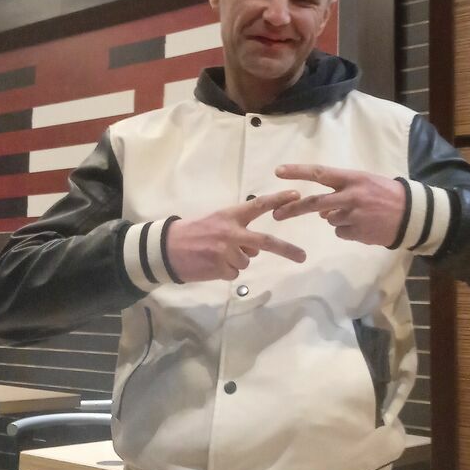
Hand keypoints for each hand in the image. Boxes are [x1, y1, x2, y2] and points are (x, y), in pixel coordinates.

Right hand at [166, 190, 306, 281]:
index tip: (296, 195)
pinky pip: (234, 274)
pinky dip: (226, 272)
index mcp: (230, 216)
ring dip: (236, 261)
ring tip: (215, 255)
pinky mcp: (219, 267)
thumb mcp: (216, 222)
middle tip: (303, 257)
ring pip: (246, 261)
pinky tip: (211, 264)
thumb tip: (256, 248)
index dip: (278, 200)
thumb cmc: (193, 233)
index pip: (258, 205)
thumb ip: (237, 230)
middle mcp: (230, 232)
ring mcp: (225, 251)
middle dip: (287, 250)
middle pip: (265, 242)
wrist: (167, 248)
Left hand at [273, 164, 405, 246]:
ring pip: (330, 220)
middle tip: (276, 214)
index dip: (298, 172)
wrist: (413, 214)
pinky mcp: (359, 233)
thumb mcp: (365, 183)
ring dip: (338, 219)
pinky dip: (348, 230)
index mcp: (353, 178)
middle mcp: (351, 196)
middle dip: (293, 209)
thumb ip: (342, 192)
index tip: (279, 172)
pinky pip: (342, 232)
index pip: (320, 173)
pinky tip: (365, 225)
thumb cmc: (387, 194)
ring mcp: (355, 216)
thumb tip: (322, 211)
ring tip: (360, 215)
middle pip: (315, 203)